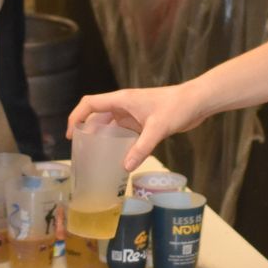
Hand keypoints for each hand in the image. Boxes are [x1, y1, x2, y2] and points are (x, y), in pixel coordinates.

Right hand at [67, 82, 213, 171]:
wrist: (197, 101)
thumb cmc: (178, 106)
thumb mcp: (158, 128)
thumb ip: (142, 147)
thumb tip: (124, 167)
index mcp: (122, 100)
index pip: (90, 104)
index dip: (76, 117)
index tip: (70, 135)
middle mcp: (124, 105)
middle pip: (97, 116)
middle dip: (87, 132)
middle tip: (81, 152)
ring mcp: (134, 114)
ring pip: (110, 126)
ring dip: (102, 138)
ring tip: (95, 157)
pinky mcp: (143, 122)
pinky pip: (124, 133)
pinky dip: (118, 143)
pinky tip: (117, 157)